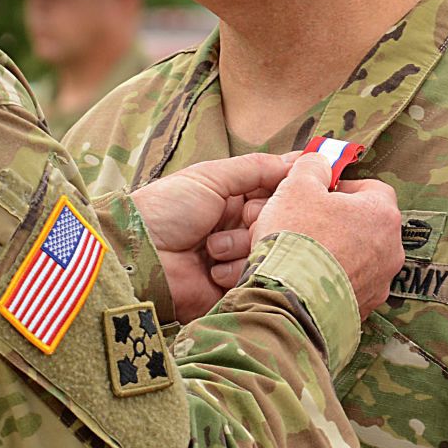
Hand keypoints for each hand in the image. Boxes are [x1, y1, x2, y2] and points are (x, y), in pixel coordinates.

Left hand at [131, 152, 299, 320]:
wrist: (139, 255)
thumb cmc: (166, 209)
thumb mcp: (209, 177)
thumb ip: (255, 168)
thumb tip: (299, 160)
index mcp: (234, 199)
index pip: (277, 191)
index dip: (289, 189)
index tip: (308, 184)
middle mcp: (240, 227)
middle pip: (280, 221)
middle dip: (260, 218)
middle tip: (242, 218)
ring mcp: (238, 258)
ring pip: (270, 249)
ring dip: (242, 246)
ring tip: (212, 248)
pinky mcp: (235, 288)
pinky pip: (256, 277)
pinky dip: (235, 271)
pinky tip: (212, 270)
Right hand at [247, 157, 403, 317]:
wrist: (290, 303)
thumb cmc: (296, 239)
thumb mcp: (296, 186)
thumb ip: (312, 166)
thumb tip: (319, 163)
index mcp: (381, 214)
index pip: (373, 189)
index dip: (344, 188)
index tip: (320, 193)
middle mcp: (391, 249)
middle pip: (368, 225)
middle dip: (340, 222)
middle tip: (308, 223)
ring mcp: (380, 283)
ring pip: (360, 258)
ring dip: (338, 253)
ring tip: (304, 256)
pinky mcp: (364, 309)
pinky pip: (350, 286)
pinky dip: (333, 281)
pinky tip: (307, 280)